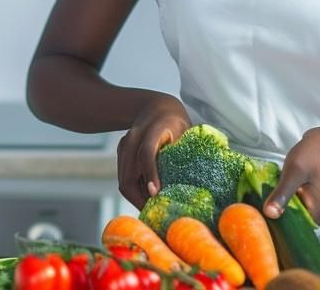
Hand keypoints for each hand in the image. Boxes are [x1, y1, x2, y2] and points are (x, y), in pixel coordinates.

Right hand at [116, 94, 189, 208]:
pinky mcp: (121, 153)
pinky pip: (124, 178)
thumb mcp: (185, 133)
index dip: (150, 173)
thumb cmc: (176, 123)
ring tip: (155, 209)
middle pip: (129, 174)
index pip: (147, 152)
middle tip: (157, 212)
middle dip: (140, 198)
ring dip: (137, 198)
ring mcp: (124, 145)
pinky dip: (135, 191)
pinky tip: (149, 198)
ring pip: (124, 180)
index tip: (156, 193)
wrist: (155, 107)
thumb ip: (186, 154)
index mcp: (154, 128)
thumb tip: (199, 185)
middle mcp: (134, 136)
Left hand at [264, 126, 319, 224]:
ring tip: (255, 200)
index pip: (289, 231)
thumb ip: (283, 194)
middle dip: (270, 216)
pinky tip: (266, 193)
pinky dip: (277, 200)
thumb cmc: (313, 155)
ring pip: (285, 214)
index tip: (255, 218)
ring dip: (272, 207)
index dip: (271, 226)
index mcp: (314, 216)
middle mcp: (313, 217)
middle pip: (286, 224)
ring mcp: (309, 209)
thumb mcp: (294, 173)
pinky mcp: (304, 201)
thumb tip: (269, 214)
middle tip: (251, 207)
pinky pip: (287, 205)